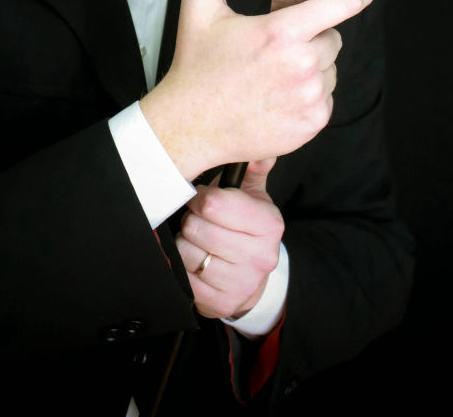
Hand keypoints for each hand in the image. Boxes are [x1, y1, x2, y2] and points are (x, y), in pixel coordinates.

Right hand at [140, 0, 372, 179]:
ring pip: (330, 69)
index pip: (342, 5)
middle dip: (311, 35)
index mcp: (280, 34)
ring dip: (311, 65)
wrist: (190, 124)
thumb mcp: (200, 6)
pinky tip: (278, 94)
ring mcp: (309, 98)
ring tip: (274, 71)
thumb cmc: (196, 67)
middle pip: (332, 37)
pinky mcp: (311, 124)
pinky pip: (326, 99)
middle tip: (277, 42)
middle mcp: (301, 66)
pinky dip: (308, 95)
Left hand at [176, 160, 283, 319]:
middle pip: (195, 228)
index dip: (200, 197)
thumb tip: (260, 148)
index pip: (214, 203)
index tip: (203, 198)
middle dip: (192, 220)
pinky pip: (183, 279)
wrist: (252, 275)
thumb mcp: (253, 193)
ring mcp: (242, 284)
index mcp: (269, 224)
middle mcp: (260, 256)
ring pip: (185, 253)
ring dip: (185, 244)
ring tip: (198, 240)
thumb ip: (254, 166)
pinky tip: (195, 261)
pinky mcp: (221, 303)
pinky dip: (182, 268)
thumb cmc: (245, 226)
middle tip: (200, 221)